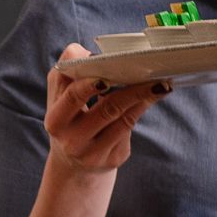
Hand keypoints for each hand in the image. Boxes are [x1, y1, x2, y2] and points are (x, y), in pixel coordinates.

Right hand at [45, 45, 169, 174]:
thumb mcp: (58, 97)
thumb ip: (66, 72)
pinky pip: (129, 129)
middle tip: (151, 75)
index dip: (91, 83)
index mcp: (56, 121)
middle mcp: (72, 141)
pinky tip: (152, 97)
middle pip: (107, 109)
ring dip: (144, 98)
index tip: (109, 70)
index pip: (73, 96)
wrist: (72, 162)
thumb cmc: (68, 119)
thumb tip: (90, 53)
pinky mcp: (112, 159)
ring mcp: (94, 154)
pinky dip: (141, 109)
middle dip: (131, 90)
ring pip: (124, 119)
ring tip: (160, 84)